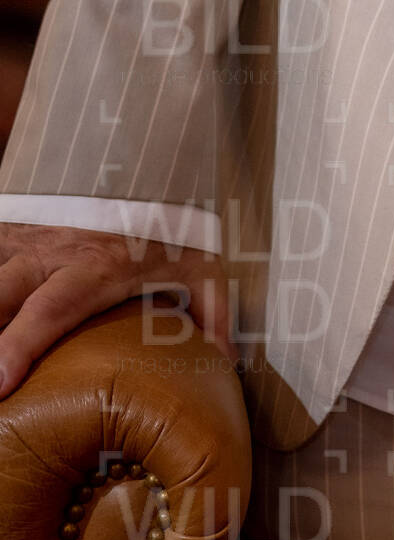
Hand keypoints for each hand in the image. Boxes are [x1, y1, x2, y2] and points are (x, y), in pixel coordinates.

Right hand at [0, 223, 235, 400]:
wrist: (150, 157)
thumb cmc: (172, 219)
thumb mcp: (201, 262)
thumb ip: (213, 312)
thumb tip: (226, 363)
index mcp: (95, 267)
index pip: (51, 309)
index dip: (22, 346)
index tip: (1, 383)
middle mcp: (50, 254)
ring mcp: (26, 239)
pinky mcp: (12, 230)